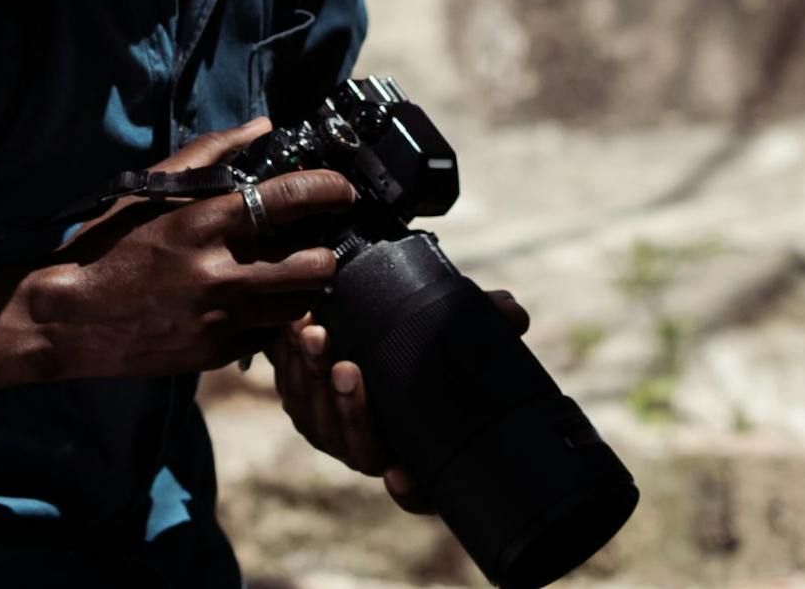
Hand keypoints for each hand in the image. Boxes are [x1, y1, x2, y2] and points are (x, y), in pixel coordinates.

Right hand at [12, 119, 352, 382]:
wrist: (67, 317)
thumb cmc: (108, 245)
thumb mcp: (151, 190)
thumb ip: (210, 154)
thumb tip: (263, 128)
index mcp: (203, 223)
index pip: (289, 199)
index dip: (329, 190)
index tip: (344, 190)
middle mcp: (219, 273)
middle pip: (313, 266)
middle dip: (326, 254)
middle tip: (320, 245)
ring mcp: (220, 318)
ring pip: (298, 306)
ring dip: (301, 289)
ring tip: (290, 276)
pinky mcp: (214, 353)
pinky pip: (264, 335)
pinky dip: (266, 319)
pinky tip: (250, 305)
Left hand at [270, 290, 530, 513]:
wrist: (374, 328)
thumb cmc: (426, 342)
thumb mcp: (457, 334)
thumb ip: (487, 324)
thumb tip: (514, 313)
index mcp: (419, 454)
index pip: (417, 492)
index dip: (409, 490)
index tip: (400, 474)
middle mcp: (376, 454)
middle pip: (357, 448)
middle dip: (350, 409)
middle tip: (347, 368)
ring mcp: (336, 434)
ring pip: (318, 420)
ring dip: (312, 378)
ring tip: (314, 334)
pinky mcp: (307, 408)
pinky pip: (293, 392)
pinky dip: (290, 361)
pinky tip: (292, 329)